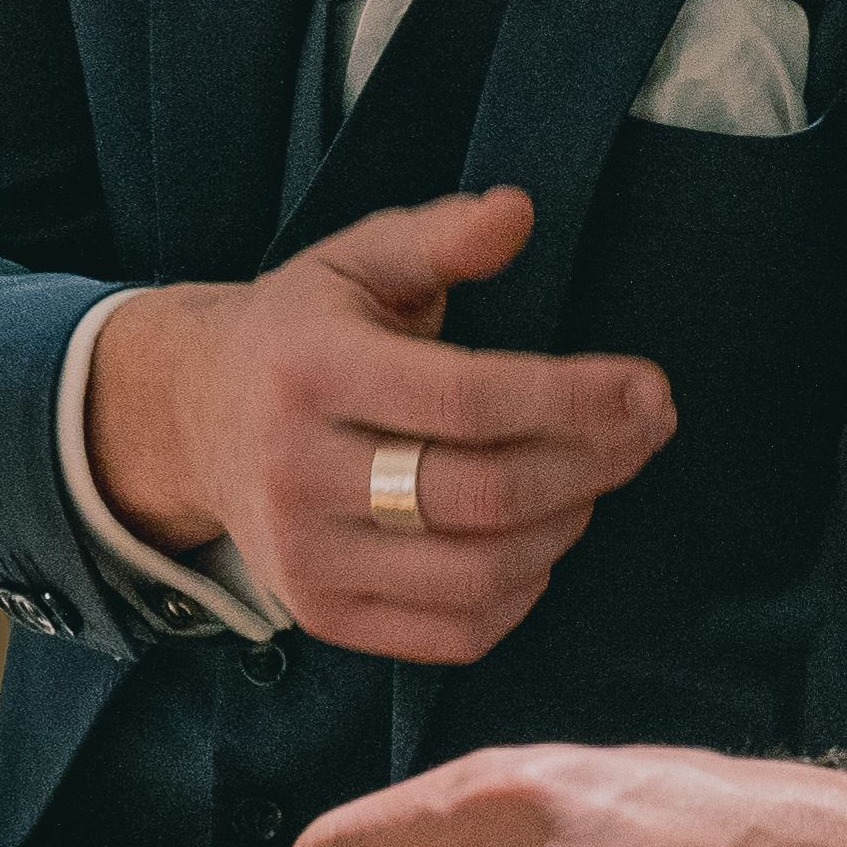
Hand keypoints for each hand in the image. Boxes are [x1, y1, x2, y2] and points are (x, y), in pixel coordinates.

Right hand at [87, 188, 672, 663]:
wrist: (198, 419)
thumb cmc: (306, 331)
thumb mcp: (360, 260)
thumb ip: (441, 236)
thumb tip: (517, 212)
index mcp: (311, 370)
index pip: (468, 398)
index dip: (574, 398)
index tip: (648, 388)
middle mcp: (297, 471)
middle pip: (482, 494)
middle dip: (591, 464)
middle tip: (645, 432)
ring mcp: (305, 558)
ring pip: (478, 572)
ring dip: (566, 528)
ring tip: (593, 481)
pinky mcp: (324, 617)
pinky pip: (455, 634)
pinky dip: (522, 594)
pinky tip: (539, 541)